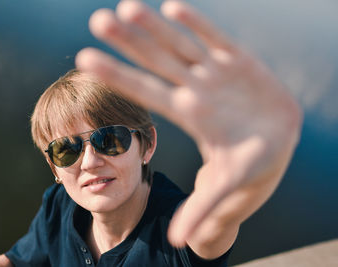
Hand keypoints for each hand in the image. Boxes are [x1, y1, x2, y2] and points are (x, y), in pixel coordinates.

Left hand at [76, 0, 301, 247]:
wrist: (280, 142)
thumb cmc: (250, 166)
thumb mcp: (228, 188)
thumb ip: (201, 209)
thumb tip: (179, 242)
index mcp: (190, 115)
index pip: (146, 92)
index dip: (118, 76)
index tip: (85, 59)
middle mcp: (196, 90)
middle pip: (156, 62)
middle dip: (129, 42)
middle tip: (98, 20)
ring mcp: (216, 73)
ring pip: (180, 45)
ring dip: (156, 26)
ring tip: (127, 7)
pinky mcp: (240, 62)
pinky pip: (217, 38)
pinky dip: (198, 23)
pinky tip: (174, 7)